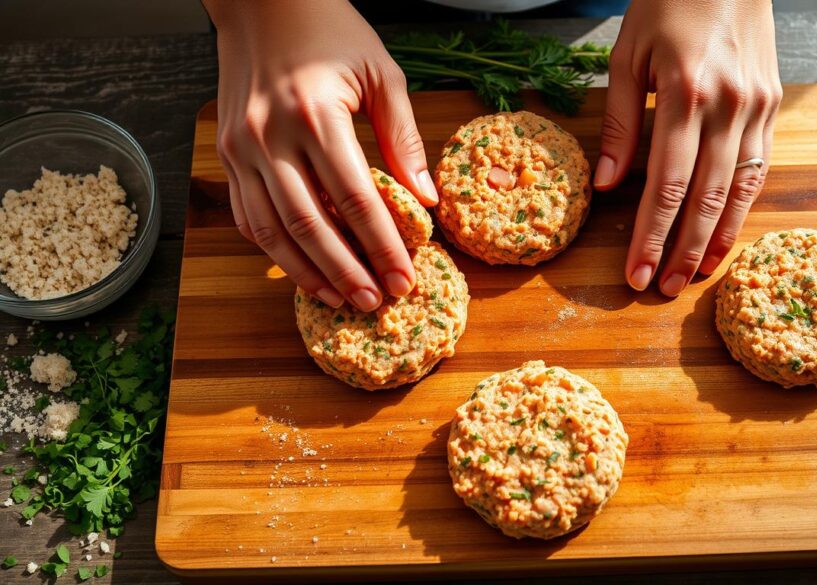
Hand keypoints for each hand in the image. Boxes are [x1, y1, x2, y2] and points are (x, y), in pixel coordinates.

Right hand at [205, 0, 436, 310]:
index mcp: (315, 114)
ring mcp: (241, 148)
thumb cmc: (329, 30)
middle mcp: (270, 136)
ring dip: (308, 272)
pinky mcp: (226, 154)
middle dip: (348, 271)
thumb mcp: (380, 74)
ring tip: (342, 298)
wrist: (261, 0)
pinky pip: (247, 215)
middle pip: (311, 226)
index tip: (406, 278)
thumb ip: (403, 139)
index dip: (383, 246)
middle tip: (376, 303)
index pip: (357, 200)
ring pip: (272, 230)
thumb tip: (425, 200)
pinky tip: (303, 270)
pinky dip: (273, 250)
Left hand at [595, 0, 781, 295]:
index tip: (635, 272)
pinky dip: (743, 207)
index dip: (650, 235)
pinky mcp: (772, 105)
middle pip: (705, 198)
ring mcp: (756, 106)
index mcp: (686, 93)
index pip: (666, 184)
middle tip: (662, 289)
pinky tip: (726, 235)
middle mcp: (728, 105)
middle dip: (682, 251)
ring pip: (739, 190)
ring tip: (694, 277)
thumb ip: (619, 122)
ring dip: (717, 240)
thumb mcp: (627, 54)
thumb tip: (609, 185)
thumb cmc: (668, 3)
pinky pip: (759, 168)